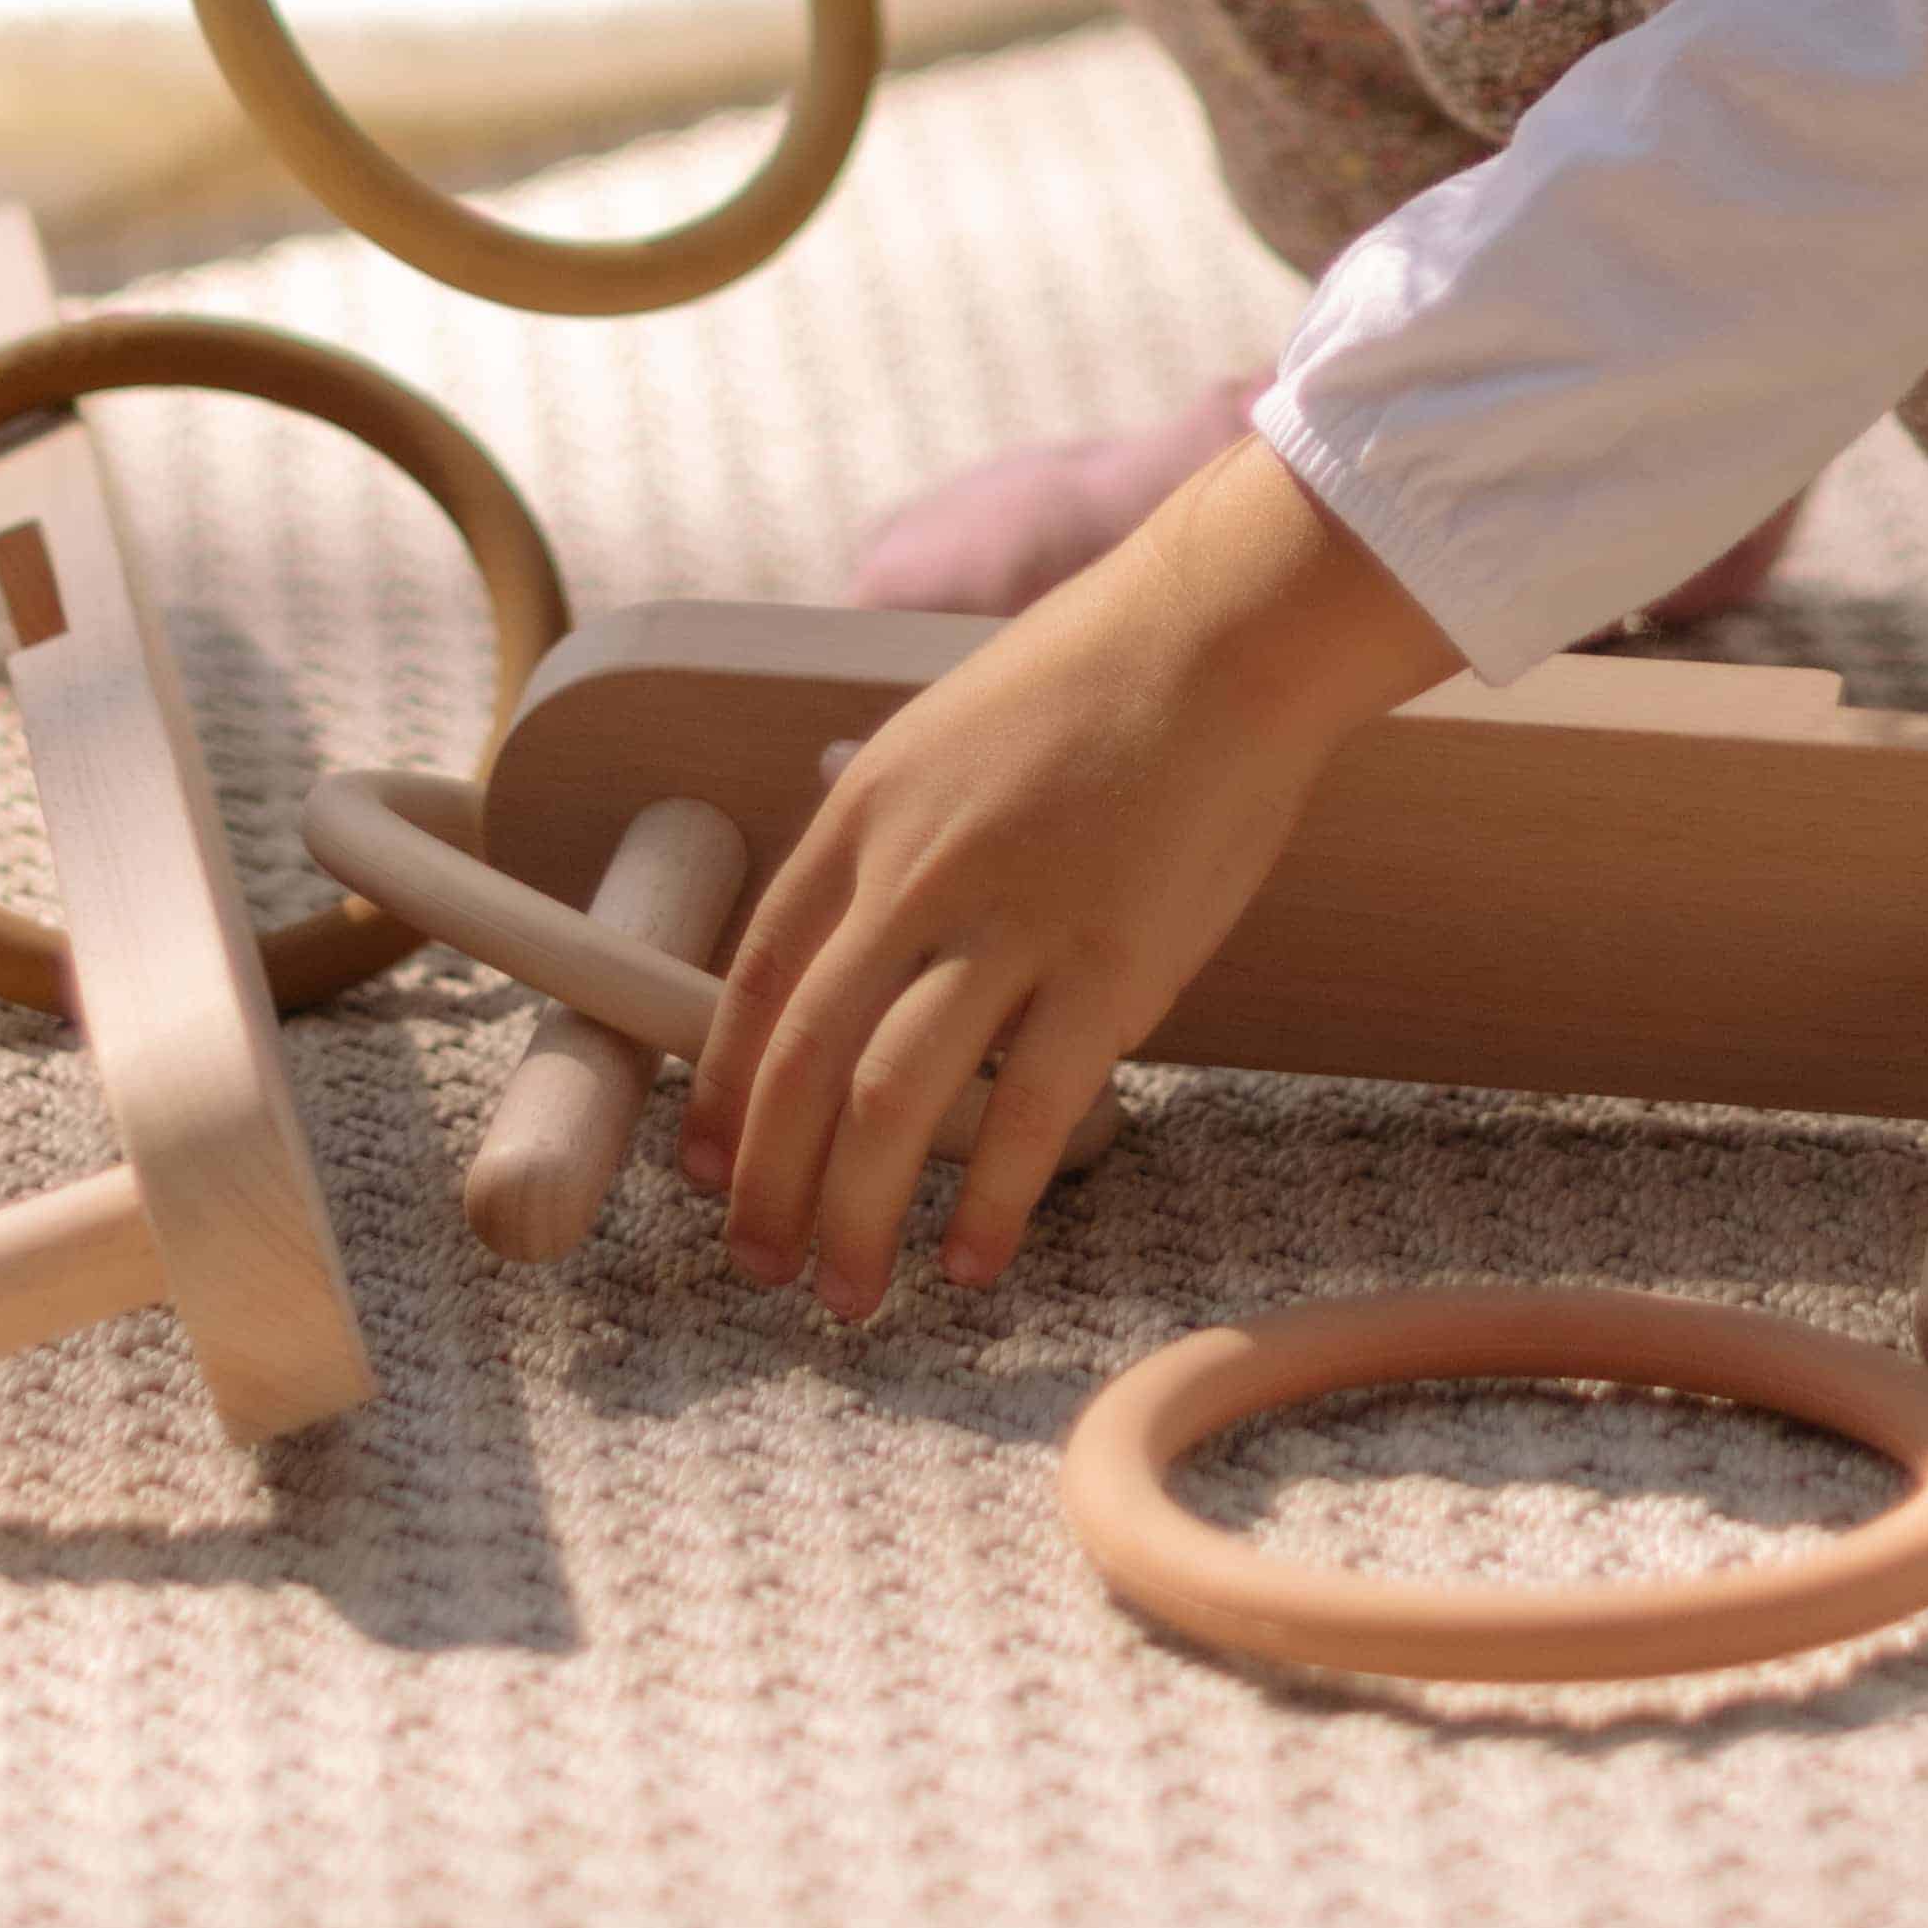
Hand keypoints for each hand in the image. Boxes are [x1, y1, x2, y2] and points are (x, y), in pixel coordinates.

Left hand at [682, 444, 1450, 1318]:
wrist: (1221, 633)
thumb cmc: (1098, 676)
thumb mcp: (947, 731)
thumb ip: (895, 832)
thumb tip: (856, 921)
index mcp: (865, 810)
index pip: (757, 975)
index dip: (723, 1088)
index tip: (706, 1169)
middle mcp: (917, 871)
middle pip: (805, 1058)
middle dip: (769, 1182)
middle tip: (759, 1266)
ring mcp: (1013, 922)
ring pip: (894, 1101)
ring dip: (858, 1215)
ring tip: (852, 1294)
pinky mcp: (1113, 966)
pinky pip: (1029, 1112)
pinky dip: (989, 1203)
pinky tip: (974, 1262)